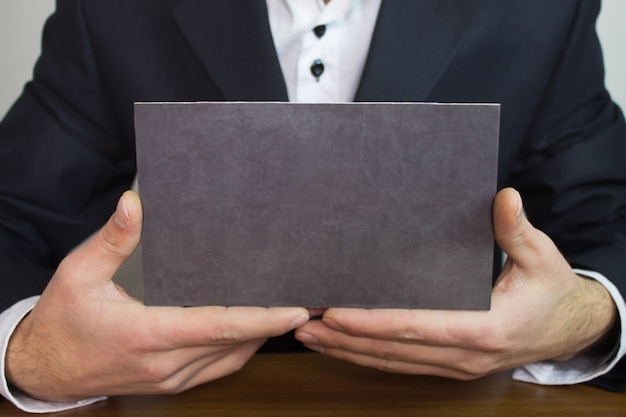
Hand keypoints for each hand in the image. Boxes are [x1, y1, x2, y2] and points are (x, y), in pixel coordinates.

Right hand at [6, 191, 308, 401]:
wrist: (44, 370)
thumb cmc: (63, 321)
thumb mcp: (78, 274)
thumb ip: (112, 240)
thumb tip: (135, 203)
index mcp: (147, 335)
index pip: (216, 327)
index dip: (260, 319)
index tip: (294, 309)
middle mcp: (165, 364)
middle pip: (234, 343)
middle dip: (273, 324)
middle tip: (306, 301)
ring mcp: (170, 380)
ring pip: (231, 360)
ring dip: (262, 337)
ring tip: (288, 312)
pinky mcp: (171, 384)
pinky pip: (219, 369)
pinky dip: (242, 350)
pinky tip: (256, 330)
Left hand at [295, 188, 616, 378]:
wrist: (568, 329)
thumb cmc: (551, 292)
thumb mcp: (542, 258)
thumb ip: (517, 230)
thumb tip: (504, 197)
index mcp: (485, 329)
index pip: (418, 326)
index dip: (373, 322)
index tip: (336, 312)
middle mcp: (464, 355)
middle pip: (394, 349)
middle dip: (346, 338)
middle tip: (304, 323)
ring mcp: (455, 366)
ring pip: (392, 362)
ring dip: (349, 349)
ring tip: (310, 334)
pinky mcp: (449, 366)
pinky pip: (402, 364)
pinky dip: (368, 355)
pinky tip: (343, 345)